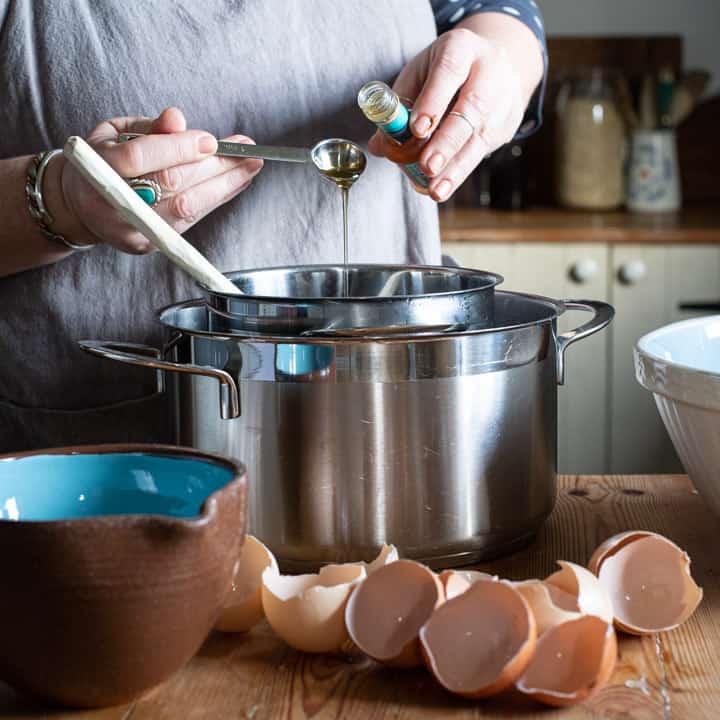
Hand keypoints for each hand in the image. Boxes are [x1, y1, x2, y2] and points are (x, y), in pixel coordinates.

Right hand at [50, 107, 262, 253]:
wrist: (81, 205)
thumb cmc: (102, 160)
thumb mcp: (114, 132)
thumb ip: (148, 128)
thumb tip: (178, 118)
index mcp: (97, 169)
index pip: (141, 157)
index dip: (178, 147)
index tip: (211, 140)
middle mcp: (114, 205)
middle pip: (172, 185)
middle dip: (214, 166)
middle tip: (248, 151)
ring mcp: (133, 229)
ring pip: (187, 208)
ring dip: (225, 185)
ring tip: (252, 166)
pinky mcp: (150, 244)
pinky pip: (191, 220)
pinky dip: (216, 199)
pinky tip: (236, 183)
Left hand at [367, 28, 526, 201]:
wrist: (493, 67)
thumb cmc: (446, 72)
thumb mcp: (420, 75)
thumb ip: (398, 107)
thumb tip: (379, 145)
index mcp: (462, 48)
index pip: (450, 70)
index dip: (434, 100)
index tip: (417, 129)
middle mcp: (489, 69)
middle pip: (472, 107)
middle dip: (447, 141)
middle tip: (427, 166)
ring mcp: (503, 98)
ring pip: (481, 135)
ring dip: (456, 167)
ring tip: (435, 189)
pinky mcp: (507, 124)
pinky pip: (483, 151)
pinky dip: (461, 172)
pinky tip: (444, 186)